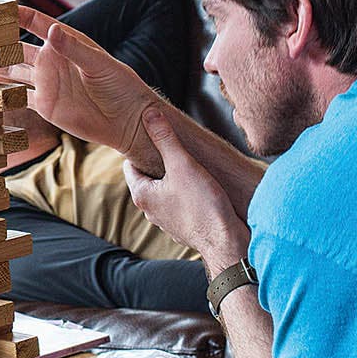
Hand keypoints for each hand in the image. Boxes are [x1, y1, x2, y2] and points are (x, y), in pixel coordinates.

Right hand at [2, 5, 166, 175]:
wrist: (128, 121)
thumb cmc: (121, 86)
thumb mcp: (99, 64)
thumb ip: (74, 49)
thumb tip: (51, 31)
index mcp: (65, 44)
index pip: (37, 23)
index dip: (18, 15)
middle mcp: (51, 61)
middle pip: (17, 48)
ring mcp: (46, 83)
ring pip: (13, 71)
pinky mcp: (45, 105)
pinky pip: (19, 98)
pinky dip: (2, 95)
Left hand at [123, 107, 249, 267]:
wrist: (227, 243)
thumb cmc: (203, 205)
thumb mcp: (182, 164)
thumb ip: (165, 139)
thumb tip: (149, 114)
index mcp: (142, 195)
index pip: (130, 166)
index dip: (140, 150)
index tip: (154, 139)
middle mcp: (150, 211)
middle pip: (149, 179)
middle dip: (160, 165)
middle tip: (175, 150)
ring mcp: (168, 222)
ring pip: (166, 193)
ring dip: (176, 181)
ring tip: (191, 167)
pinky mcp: (186, 228)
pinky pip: (182, 205)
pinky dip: (188, 195)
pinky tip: (203, 188)